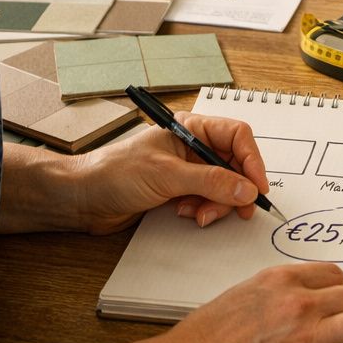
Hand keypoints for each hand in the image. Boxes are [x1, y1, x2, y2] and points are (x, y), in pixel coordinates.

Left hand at [72, 112, 271, 234]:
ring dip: (217, 204)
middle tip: (238, 210)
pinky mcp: (180, 192)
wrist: (84, 199)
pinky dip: (204, 211)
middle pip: (234, 165)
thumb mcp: (167, 175)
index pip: (236, 137)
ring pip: (224, 187)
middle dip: (235, 189)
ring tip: (198, 214)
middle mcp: (193, 147)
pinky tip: (185, 214)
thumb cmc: (114, 173)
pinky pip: (208, 201)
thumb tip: (246, 189)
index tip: (258, 187)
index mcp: (191, 128)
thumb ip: (210, 182)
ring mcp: (187, 171)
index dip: (252, 161)